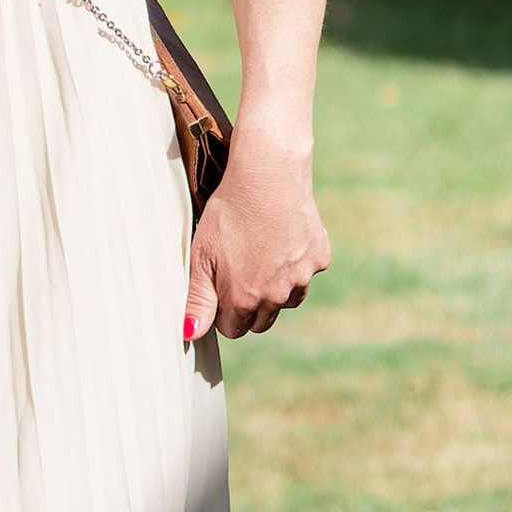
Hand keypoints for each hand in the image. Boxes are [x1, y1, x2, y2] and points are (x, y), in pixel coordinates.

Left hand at [186, 130, 328, 342]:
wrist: (268, 178)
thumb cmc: (228, 214)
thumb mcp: (201, 256)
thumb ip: (198, 299)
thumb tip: (191, 333)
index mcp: (245, 300)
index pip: (233, 329)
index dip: (222, 313)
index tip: (219, 290)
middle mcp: (277, 296)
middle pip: (261, 322)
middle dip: (248, 308)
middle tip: (237, 273)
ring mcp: (302, 278)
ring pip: (287, 301)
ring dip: (274, 291)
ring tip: (259, 256)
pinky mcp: (320, 259)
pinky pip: (306, 274)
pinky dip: (296, 265)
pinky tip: (281, 241)